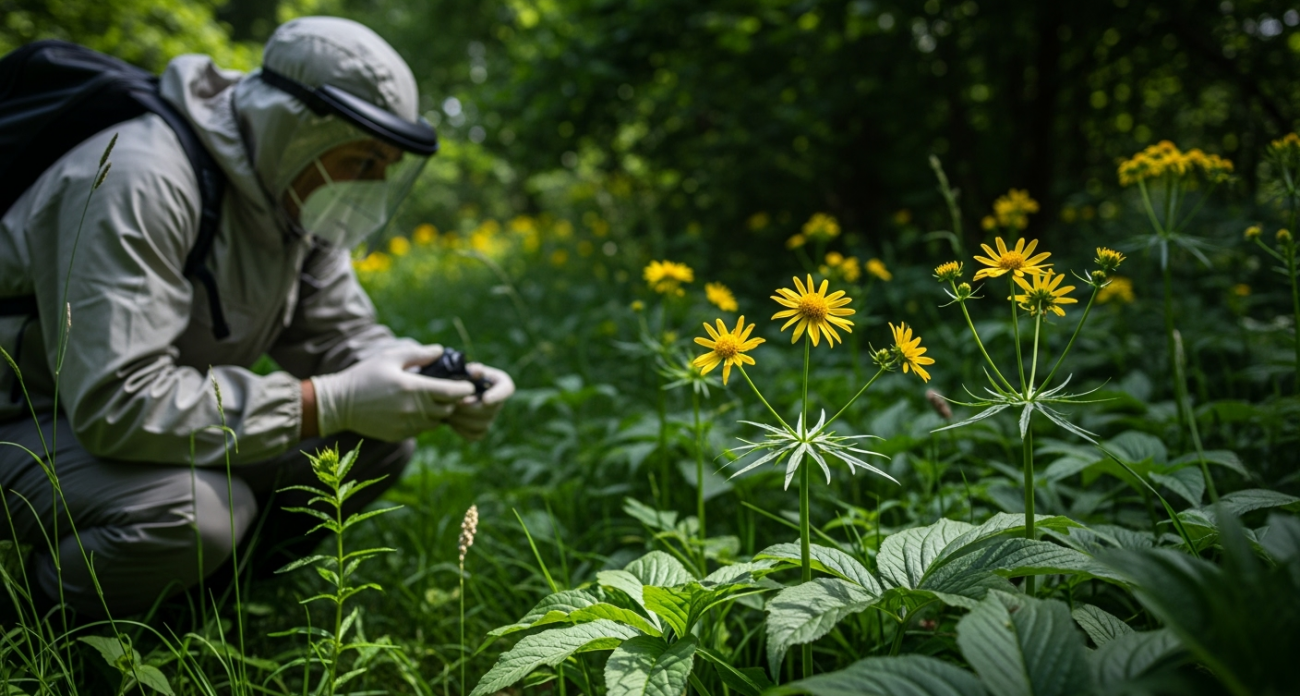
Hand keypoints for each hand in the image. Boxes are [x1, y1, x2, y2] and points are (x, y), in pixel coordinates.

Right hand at [311, 344, 475, 440]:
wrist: (338, 404)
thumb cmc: (365, 376)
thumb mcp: (390, 358)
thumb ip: (419, 355)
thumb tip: (441, 351)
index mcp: (414, 388)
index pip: (453, 392)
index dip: (465, 388)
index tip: (467, 384)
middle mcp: (414, 410)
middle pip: (449, 408)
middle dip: (453, 400)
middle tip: (449, 390)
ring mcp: (407, 425)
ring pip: (436, 421)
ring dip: (439, 411)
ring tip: (431, 398)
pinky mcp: (400, 435)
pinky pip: (422, 429)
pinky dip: (424, 420)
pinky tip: (414, 409)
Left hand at [447, 363, 514, 440]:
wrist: (449, 391)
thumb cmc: (459, 375)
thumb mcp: (464, 368)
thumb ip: (471, 369)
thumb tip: (477, 372)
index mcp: (499, 383)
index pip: (506, 389)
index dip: (498, 396)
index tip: (485, 399)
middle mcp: (498, 402)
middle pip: (490, 411)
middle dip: (470, 408)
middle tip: (454, 404)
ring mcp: (490, 418)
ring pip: (481, 424)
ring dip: (462, 419)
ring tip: (448, 411)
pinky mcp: (480, 430)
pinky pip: (474, 434)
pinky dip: (461, 429)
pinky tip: (451, 421)